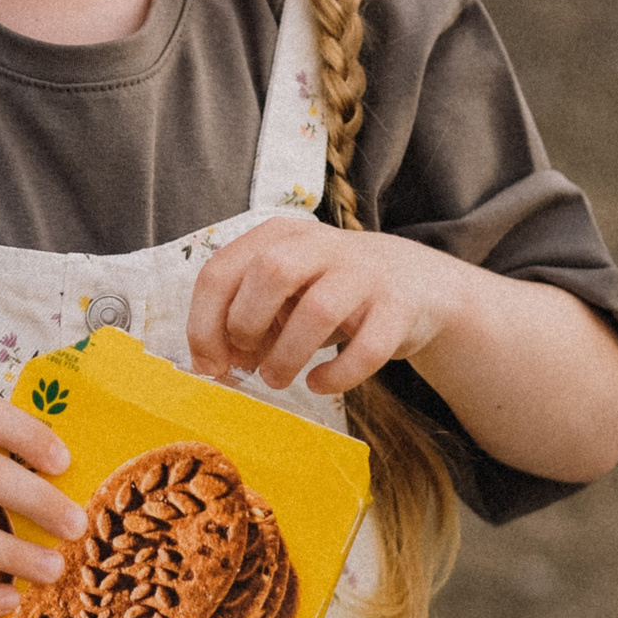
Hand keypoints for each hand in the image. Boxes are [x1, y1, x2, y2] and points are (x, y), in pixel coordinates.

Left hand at [187, 221, 464, 394]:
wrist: (413, 282)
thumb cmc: (327, 290)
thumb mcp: (282, 293)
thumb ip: (245, 317)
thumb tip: (212, 362)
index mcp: (278, 236)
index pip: (221, 270)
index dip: (204, 323)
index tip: (208, 363)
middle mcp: (319, 245)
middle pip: (270, 272)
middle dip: (246, 324)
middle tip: (248, 361)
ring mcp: (363, 273)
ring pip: (318, 310)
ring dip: (287, 355)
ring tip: (278, 377)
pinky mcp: (398, 307)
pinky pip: (366, 348)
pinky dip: (336, 374)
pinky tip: (320, 382)